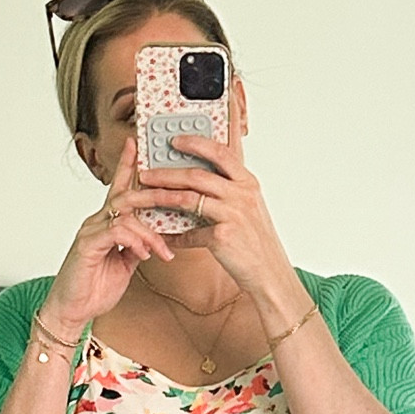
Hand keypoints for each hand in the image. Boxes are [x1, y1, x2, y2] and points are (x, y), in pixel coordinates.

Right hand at [44, 136, 186, 335]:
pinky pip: (117, 232)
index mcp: (106, 224)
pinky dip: (135, 241)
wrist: (71, 311)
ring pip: (126, 214)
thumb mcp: (124, 266)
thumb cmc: (93, 289)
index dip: (127, 166)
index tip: (138, 145)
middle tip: (176, 194)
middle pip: (127, 194)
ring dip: (149, 230)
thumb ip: (136, 248)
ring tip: (162, 249)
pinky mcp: (87, 245)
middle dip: (154, 193)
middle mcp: (96, 222)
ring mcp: (90, 231)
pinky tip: (143, 254)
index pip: (119, 189)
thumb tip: (153, 240)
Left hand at [136, 135, 300, 315]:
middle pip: (196, 175)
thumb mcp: (250, 208)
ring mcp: (232, 215)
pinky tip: (164, 237)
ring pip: (188, 199)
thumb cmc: (257, 242)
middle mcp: (241, 194)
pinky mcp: (223, 237)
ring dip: (162, 196)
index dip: (195, 143)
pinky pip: (191, 233)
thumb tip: (201, 180)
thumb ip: (230, 191)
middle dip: (166, 173)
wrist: (270, 273)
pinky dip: (175, 236)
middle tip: (146, 174)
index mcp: (247, 183)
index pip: (220, 153)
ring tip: (144, 196)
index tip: (174, 141)